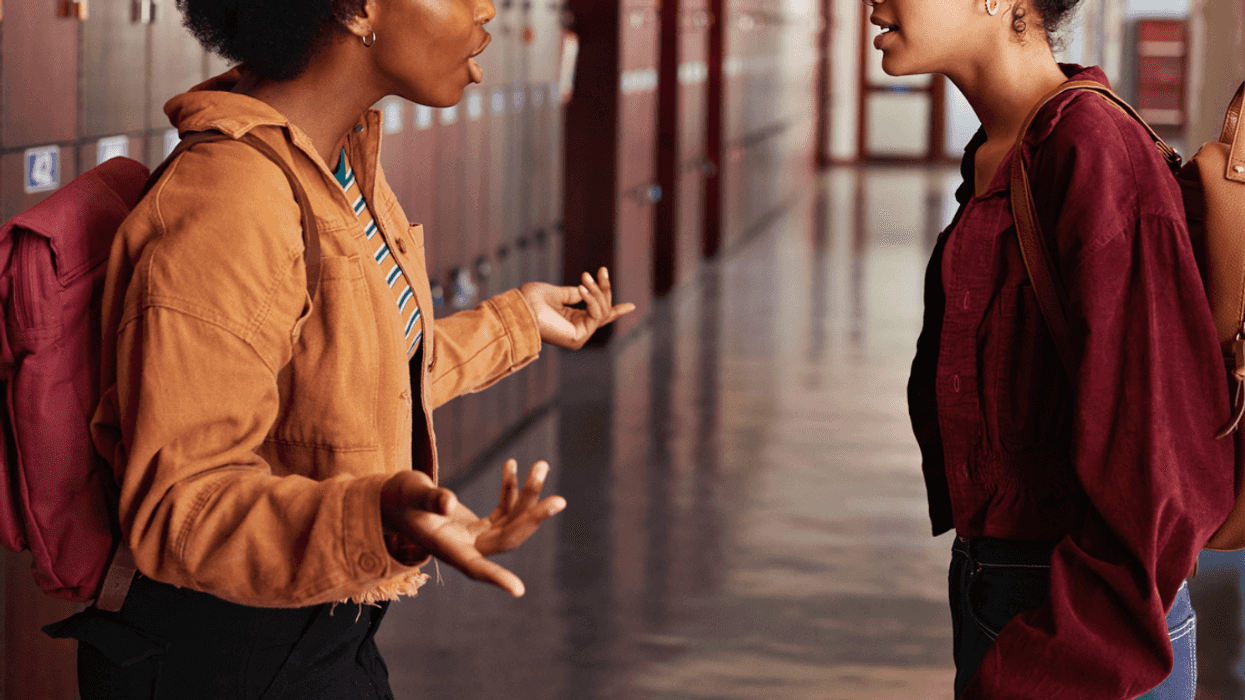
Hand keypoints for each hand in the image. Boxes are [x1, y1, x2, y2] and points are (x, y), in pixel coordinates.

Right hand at [380, 460, 565, 595]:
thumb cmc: (397, 497)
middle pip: (506, 539)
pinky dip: (510, 490)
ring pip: (510, 523)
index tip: (518, 590)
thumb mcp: (410, 493)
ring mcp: (474, 538)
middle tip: (559, 500)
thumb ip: (429, 499)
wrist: (392, 498)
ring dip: (528, 497)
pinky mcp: (478, 526)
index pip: (474, 568)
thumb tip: (448, 502)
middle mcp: (465, 548)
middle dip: (532, 519)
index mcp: (447, 548)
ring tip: (541, 466)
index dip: (495, 578)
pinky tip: (512, 465)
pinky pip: (503, 510)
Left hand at [519, 267, 635, 348]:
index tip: (632, 306)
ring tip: (585, 277)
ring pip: (602, 311)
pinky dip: (591, 299)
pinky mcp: (578, 338)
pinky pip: (595, 315)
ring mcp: (578, 336)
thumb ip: (572, 294)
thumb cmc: (530, 300)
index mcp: (571, 321)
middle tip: (602, 270)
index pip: (598, 316)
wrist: (519, 308)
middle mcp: (576, 330)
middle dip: (605, 290)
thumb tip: (585, 290)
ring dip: (596, 292)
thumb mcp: (555, 293)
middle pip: (603, 310)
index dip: (615, 310)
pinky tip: (582, 288)